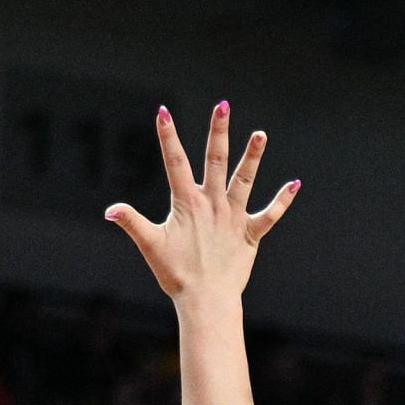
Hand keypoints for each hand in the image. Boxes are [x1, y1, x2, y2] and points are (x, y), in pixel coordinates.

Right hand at [106, 102, 298, 299]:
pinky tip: (294, 184)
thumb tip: (110, 210)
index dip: (167, 136)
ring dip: (253, 156)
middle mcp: (212, 204)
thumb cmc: (175, 274)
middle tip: (222, 106)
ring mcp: (233, 217)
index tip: (163, 112)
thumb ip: (131, 223)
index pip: (175, 163)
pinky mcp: (250, 234)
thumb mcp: (150, 245)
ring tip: (261, 134)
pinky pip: (269, 215)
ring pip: (245, 180)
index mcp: (187, 203)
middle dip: (218, 131)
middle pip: (215, 160)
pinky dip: (282, 201)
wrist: (206, 299)